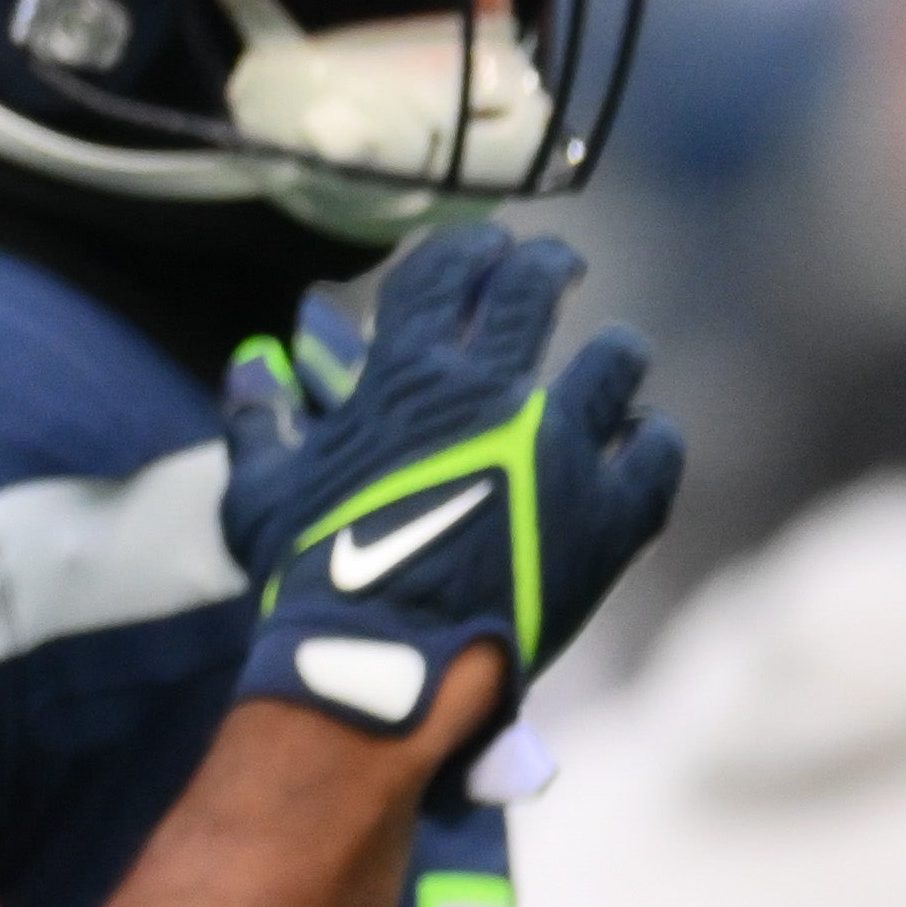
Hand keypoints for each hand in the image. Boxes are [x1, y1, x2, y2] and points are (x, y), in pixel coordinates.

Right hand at [219, 223, 682, 750]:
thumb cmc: (311, 573)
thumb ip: (259, 421)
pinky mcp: (611, 514)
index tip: (486, 245)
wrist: (385, 661)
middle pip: (536, 289)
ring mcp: (562, 449)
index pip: (449, 271)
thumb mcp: (259, 492)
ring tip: (614, 355)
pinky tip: (643, 437)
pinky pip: (656, 451)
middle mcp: (493, 393)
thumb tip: (249, 368)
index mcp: (406, 375)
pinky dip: (651, 437)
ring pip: (614, 361)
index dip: (470, 246)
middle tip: (555, 267)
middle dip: (547, 266)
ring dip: (613, 351)